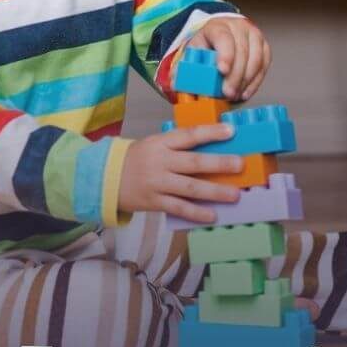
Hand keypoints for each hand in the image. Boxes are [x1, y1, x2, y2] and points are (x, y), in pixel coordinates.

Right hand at [118, 124, 245, 223]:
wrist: (106, 177)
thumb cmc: (138, 159)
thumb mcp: (155, 144)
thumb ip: (178, 145)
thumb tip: (213, 148)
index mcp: (161, 142)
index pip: (189, 135)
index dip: (211, 132)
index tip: (231, 131)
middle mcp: (160, 161)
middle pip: (193, 162)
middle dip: (219, 164)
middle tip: (240, 165)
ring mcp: (157, 183)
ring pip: (189, 188)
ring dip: (214, 192)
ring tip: (234, 195)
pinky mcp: (154, 202)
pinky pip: (178, 208)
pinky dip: (196, 213)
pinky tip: (212, 215)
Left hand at [185, 17, 270, 100]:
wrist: (221, 35)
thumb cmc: (207, 46)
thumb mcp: (193, 53)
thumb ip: (184, 68)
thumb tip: (175, 84)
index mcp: (218, 26)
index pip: (223, 38)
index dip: (225, 55)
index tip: (222, 71)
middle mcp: (239, 27)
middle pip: (242, 51)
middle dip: (235, 75)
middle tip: (228, 93)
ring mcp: (254, 36)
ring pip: (256, 59)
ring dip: (246, 81)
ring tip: (235, 96)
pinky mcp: (264, 47)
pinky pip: (264, 65)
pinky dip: (255, 81)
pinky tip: (245, 93)